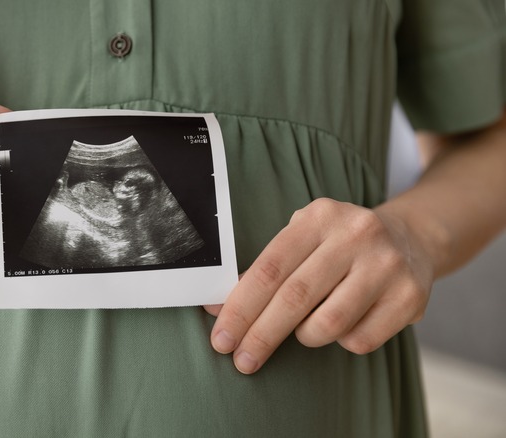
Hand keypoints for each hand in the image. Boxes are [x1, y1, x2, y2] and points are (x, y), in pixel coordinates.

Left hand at [205, 198, 433, 373]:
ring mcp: (386, 265)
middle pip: (295, 297)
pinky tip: (344, 325)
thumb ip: (265, 271)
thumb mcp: (303, 240)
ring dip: (305, 336)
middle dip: (261, 334)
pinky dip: (341, 341)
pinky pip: (360, 339)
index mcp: (319, 217)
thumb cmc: (339, 245)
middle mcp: (355, 235)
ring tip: (304, 330)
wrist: (411, 238)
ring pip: (329, 324)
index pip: (269, 269)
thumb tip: (217, 309)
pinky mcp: (410, 296)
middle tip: (241, 359)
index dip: (240, 307)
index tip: (222, 337)